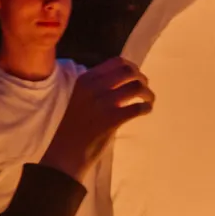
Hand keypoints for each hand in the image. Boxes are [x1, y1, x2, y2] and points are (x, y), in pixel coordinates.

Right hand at [41, 57, 153, 181]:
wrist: (66, 153)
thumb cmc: (74, 126)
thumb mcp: (81, 98)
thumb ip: (97, 87)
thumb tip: (124, 79)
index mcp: (85, 80)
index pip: (115, 62)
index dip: (131, 66)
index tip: (136, 75)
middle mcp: (94, 87)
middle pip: (129, 71)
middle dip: (141, 78)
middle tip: (144, 87)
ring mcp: (103, 103)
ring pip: (136, 87)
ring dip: (147, 93)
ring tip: (149, 100)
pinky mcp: (112, 119)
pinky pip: (138, 107)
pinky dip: (146, 107)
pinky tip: (146, 111)